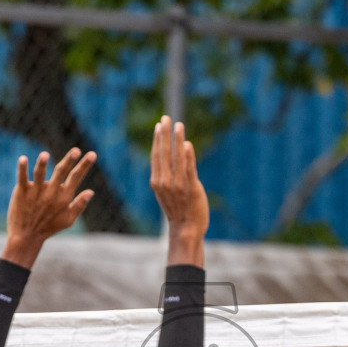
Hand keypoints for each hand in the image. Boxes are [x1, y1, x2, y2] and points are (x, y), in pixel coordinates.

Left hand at [1, 148, 95, 267]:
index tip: (92, 154)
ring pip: (40, 174)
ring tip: (45, 155)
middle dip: (69, 161)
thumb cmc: (49, 227)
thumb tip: (91, 191)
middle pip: (61, 172)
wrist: (26, 237)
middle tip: (76, 150)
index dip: (84, 166)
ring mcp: (36, 192)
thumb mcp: (68, 220)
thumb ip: (79, 205)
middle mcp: (51, 193)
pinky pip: (22, 178)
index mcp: (64, 197)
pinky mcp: (22, 192)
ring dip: (42, 164)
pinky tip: (23, 158)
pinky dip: (22, 168)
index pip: (76, 178)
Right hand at [149, 116, 207, 265]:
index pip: (156, 156)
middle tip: (165, 118)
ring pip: (176, 157)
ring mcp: (177, 185)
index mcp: (157, 182)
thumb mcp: (167, 193)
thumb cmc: (178, 211)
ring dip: (177, 140)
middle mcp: (165, 181)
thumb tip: (174, 158)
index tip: (159, 125)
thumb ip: (168, 176)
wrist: (186, 228)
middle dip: (164, 134)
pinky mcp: (190, 188)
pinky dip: (188, 156)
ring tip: (179, 125)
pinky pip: (188, 169)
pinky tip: (188, 144)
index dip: (157, 139)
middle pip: (164, 153)